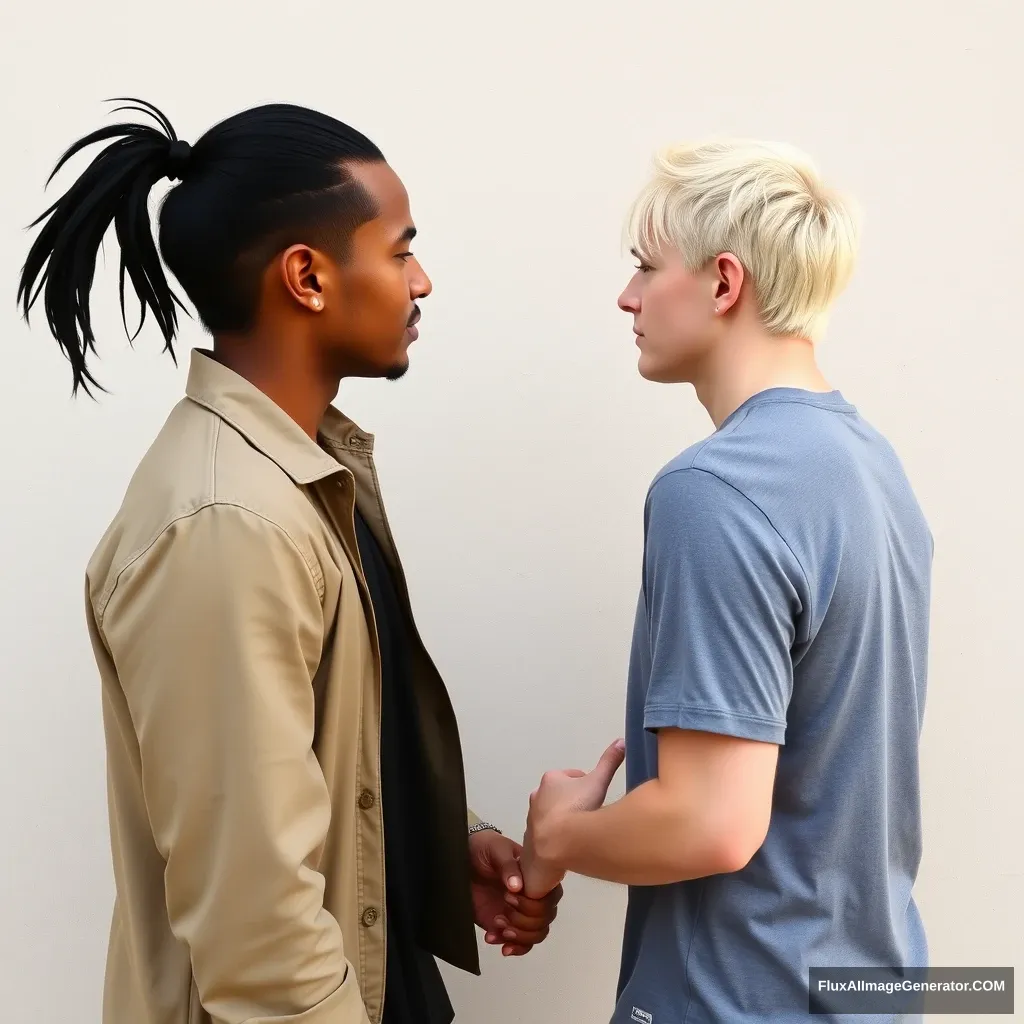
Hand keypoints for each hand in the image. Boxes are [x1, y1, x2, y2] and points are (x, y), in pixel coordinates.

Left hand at [468, 828, 562, 957]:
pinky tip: (492, 938)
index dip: (534, 903)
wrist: (461, 861)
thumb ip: (507, 865)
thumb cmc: (483, 849)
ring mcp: (521, 913)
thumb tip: (518, 886)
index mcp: (536, 876)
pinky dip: (511, 947)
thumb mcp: (495, 849)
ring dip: (519, 936)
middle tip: (501, 912)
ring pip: (536, 934)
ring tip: (497, 926)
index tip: (508, 896)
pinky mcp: (508, 925)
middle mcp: (533, 897)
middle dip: (523, 921)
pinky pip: (521, 944)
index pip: (551, 896)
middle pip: (545, 919)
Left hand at [522, 739, 625, 893]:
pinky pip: (547, 835)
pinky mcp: (530, 838)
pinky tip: (568, 847)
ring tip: (579, 833)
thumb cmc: (576, 809)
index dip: (587, 784)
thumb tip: (621, 740)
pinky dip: (556, 837)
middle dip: (574, 802)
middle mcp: (538, 795)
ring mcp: (532, 817)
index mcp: (552, 778)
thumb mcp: (598, 783)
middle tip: (590, 814)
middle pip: (560, 795)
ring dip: (564, 820)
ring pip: (552, 815)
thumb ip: (609, 762)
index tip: (597, 796)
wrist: (554, 845)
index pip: (573, 776)